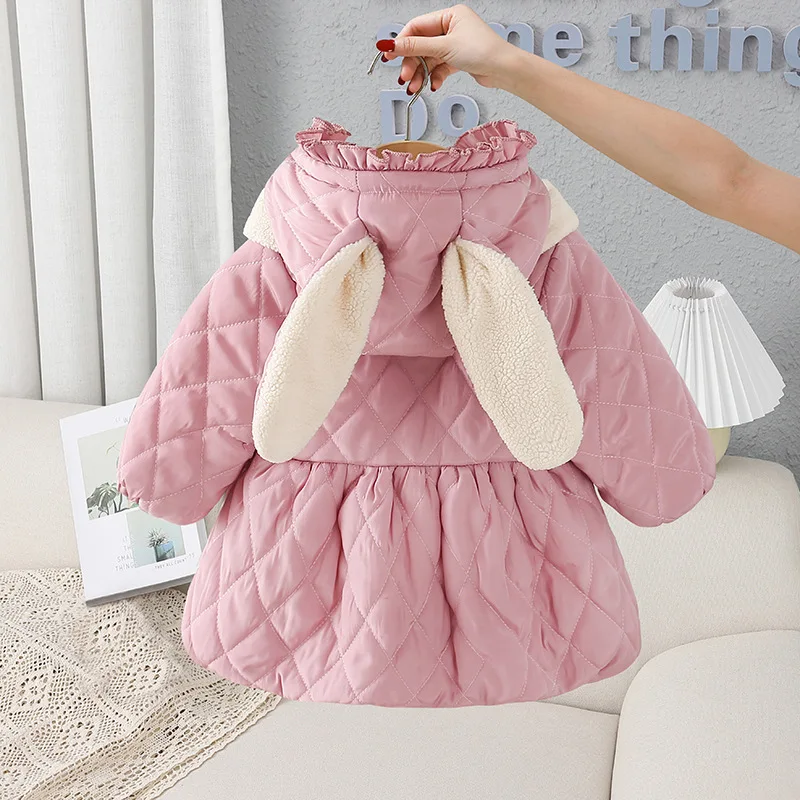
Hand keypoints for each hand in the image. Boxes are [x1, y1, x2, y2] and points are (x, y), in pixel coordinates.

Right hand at [377, 5, 517, 93]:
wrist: (504, 70)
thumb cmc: (484, 51)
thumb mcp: (444, 47)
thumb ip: (415, 47)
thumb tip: (391, 44)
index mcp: (450, 15)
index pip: (417, 27)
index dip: (401, 42)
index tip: (389, 55)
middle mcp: (452, 28)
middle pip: (421, 46)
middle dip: (412, 63)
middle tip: (403, 77)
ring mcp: (455, 44)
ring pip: (429, 59)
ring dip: (420, 74)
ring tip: (415, 87)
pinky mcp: (458, 59)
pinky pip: (439, 68)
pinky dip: (434, 77)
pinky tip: (432, 85)